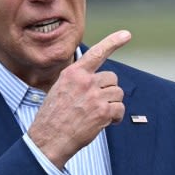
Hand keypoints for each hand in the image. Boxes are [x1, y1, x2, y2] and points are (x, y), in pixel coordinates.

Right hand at [27, 29, 130, 167]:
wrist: (48, 139)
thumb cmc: (52, 117)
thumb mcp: (58, 90)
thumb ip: (77, 81)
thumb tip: (97, 81)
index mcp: (73, 73)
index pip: (96, 53)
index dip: (113, 42)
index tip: (126, 34)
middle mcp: (85, 81)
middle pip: (112, 78)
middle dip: (109, 91)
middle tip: (97, 104)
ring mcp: (95, 96)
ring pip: (118, 93)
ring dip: (112, 104)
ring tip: (98, 114)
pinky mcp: (103, 112)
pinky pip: (120, 109)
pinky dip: (116, 118)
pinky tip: (105, 123)